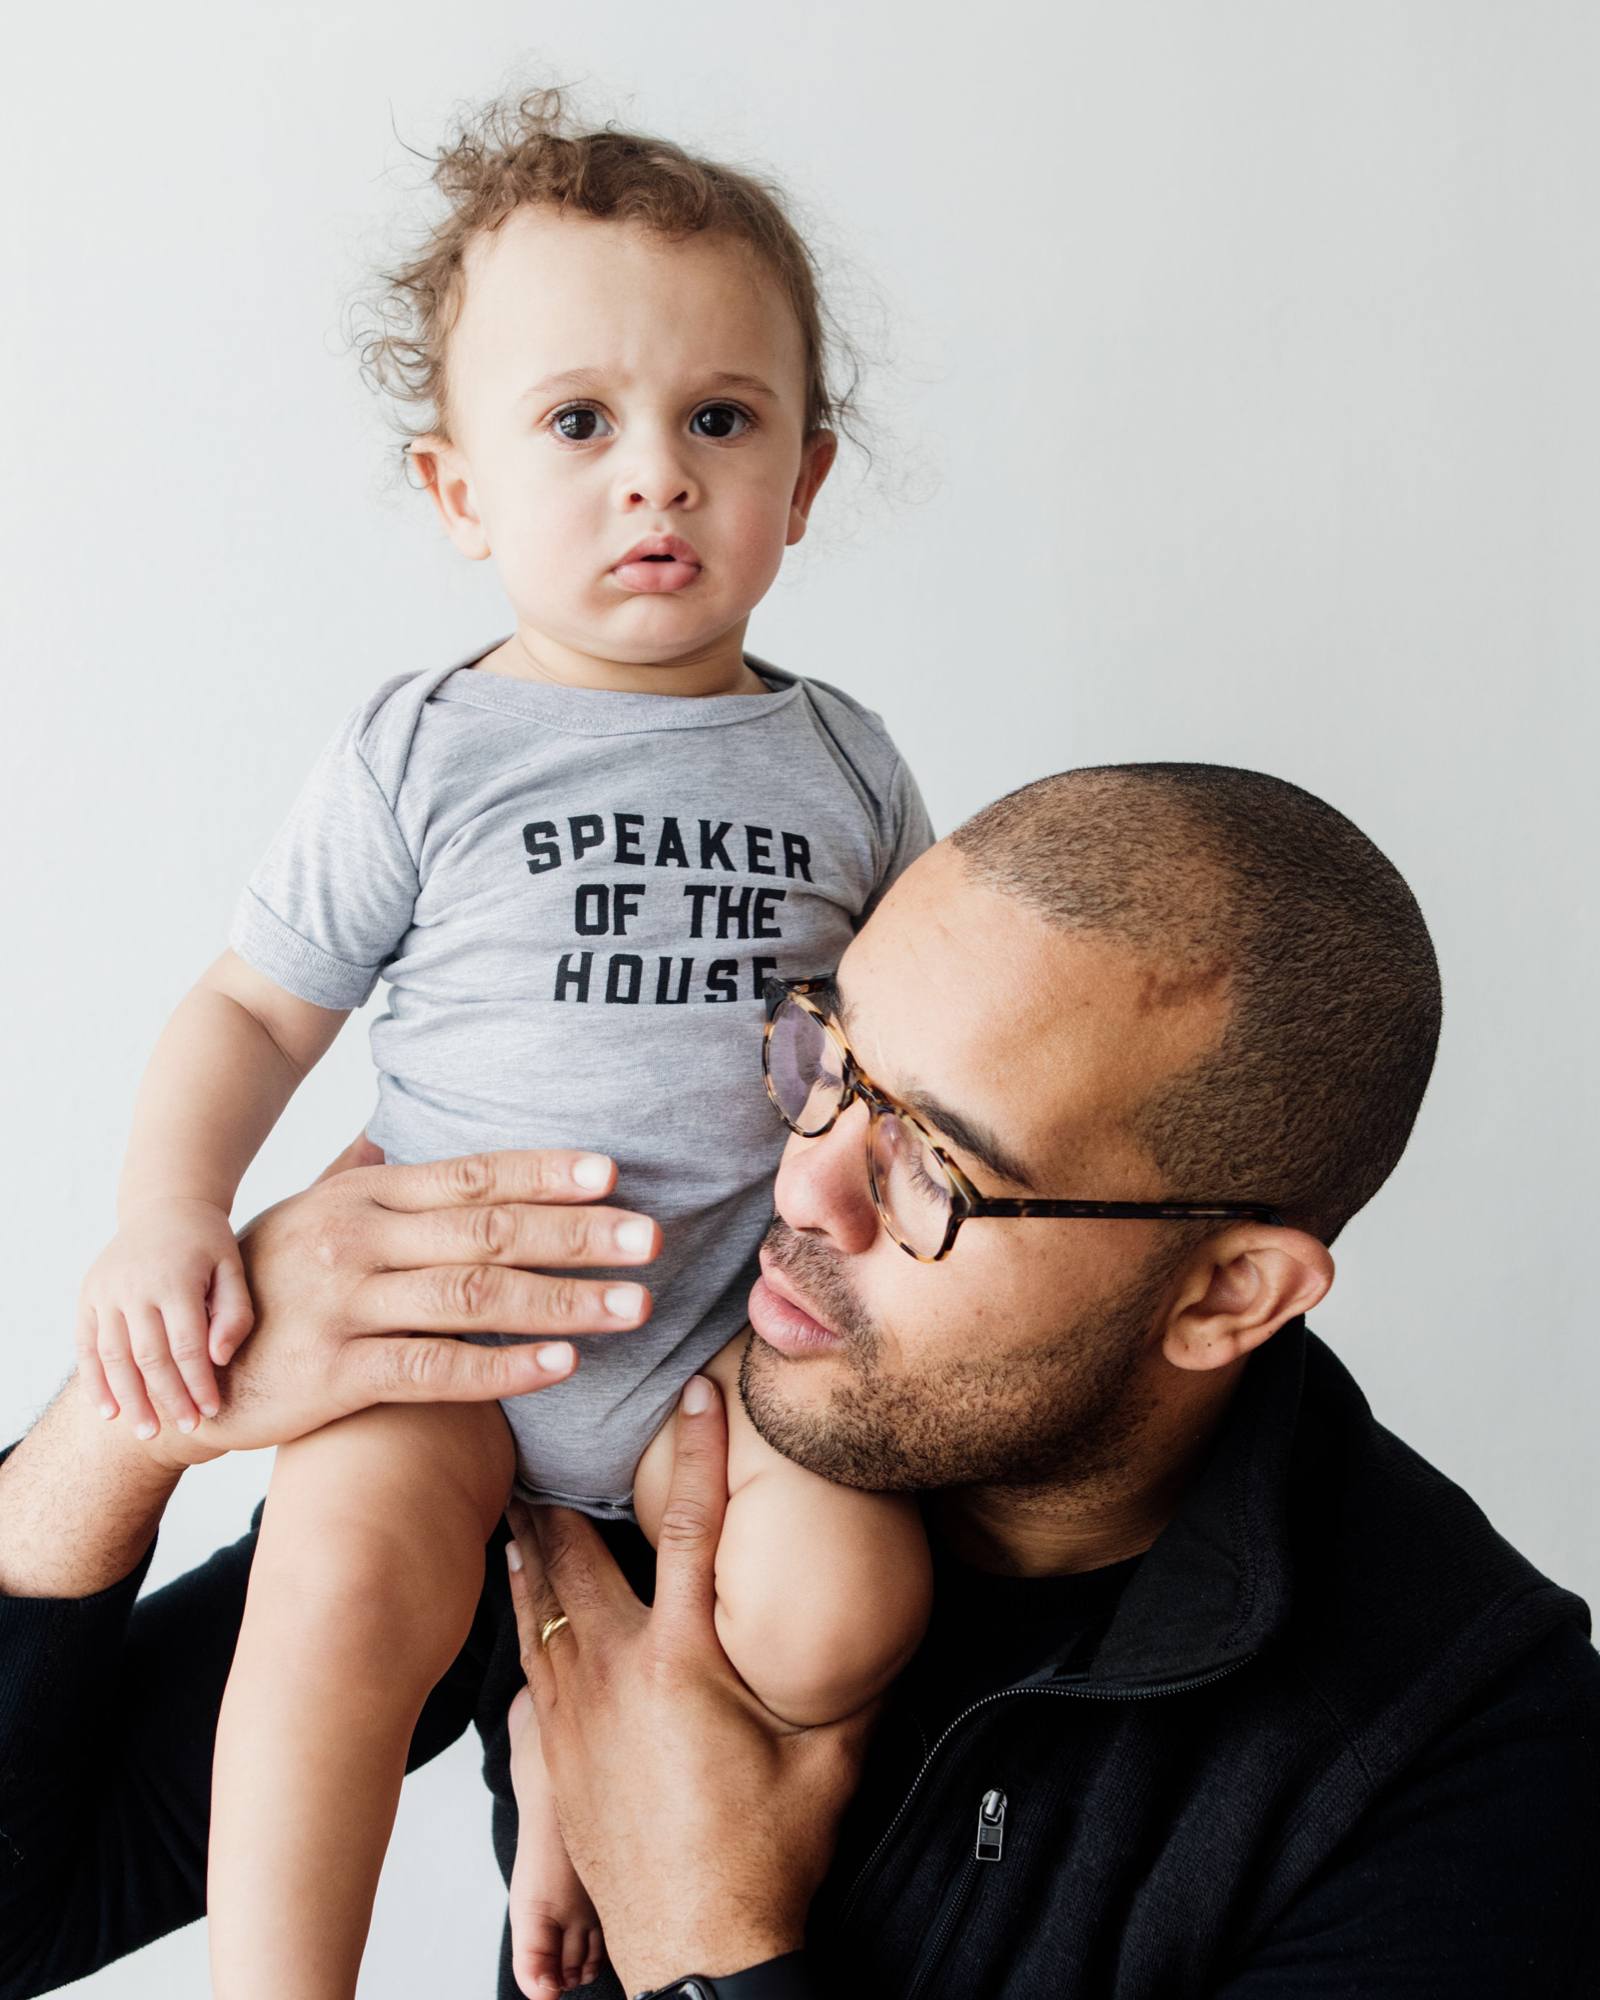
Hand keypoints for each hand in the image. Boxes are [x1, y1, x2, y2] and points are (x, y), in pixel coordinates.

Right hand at [76, 1196, 253, 1437]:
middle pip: (150, 1357)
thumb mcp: (232, 1268)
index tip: (213, 1411)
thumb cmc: (207, 1244)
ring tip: (148, 1432)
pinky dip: (95, 1382)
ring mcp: (105, 1292)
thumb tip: (220, 1360)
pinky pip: (86, 1348)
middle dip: (169, 1398)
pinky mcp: (87, 1297)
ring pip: (114, 1357)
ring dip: (130, 1399)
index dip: (199, 1383)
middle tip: (188, 1428)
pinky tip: (109, 1412)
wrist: (164, 1206)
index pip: (187, 1346)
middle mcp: (134, 1286)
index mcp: (175, 1278)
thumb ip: (235, 1312)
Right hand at [128, 1139, 660, 1471]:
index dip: (547, 1173)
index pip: (473, 1175)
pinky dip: (502, 1367)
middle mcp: (356, 1237)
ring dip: (564, 1300)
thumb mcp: (305, 1217)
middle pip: (488, 1228)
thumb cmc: (260, 1289)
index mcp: (363, 1194)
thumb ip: (356, 1179)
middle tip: (652, 1238)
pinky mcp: (332, 1373)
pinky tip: (560, 1365)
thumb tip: (383, 1137)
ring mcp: (343, 1304)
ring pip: (473, 1295)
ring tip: (634, 1305)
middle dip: (578, 1233)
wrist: (179, 1374)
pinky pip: (432, 1367)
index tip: (615, 1175)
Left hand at [504, 1377, 874, 1995]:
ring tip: (518, 1507)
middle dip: (561, 1496)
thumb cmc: (762, 1860)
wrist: (697, 1949)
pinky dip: (524, 1619)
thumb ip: (852, 1686)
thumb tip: (887, 1627)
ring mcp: (575, 1716)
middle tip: (546, 1442)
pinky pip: (531, 1665)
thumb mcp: (828, 1763)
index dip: (695, 1453)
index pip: (688, 1529)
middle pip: (576, 1557)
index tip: (693, 1396)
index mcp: (685, 1662)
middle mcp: (617, 1674)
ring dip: (530, 1553)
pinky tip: (520, 1604)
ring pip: (539, 1608)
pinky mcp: (555, 1757)